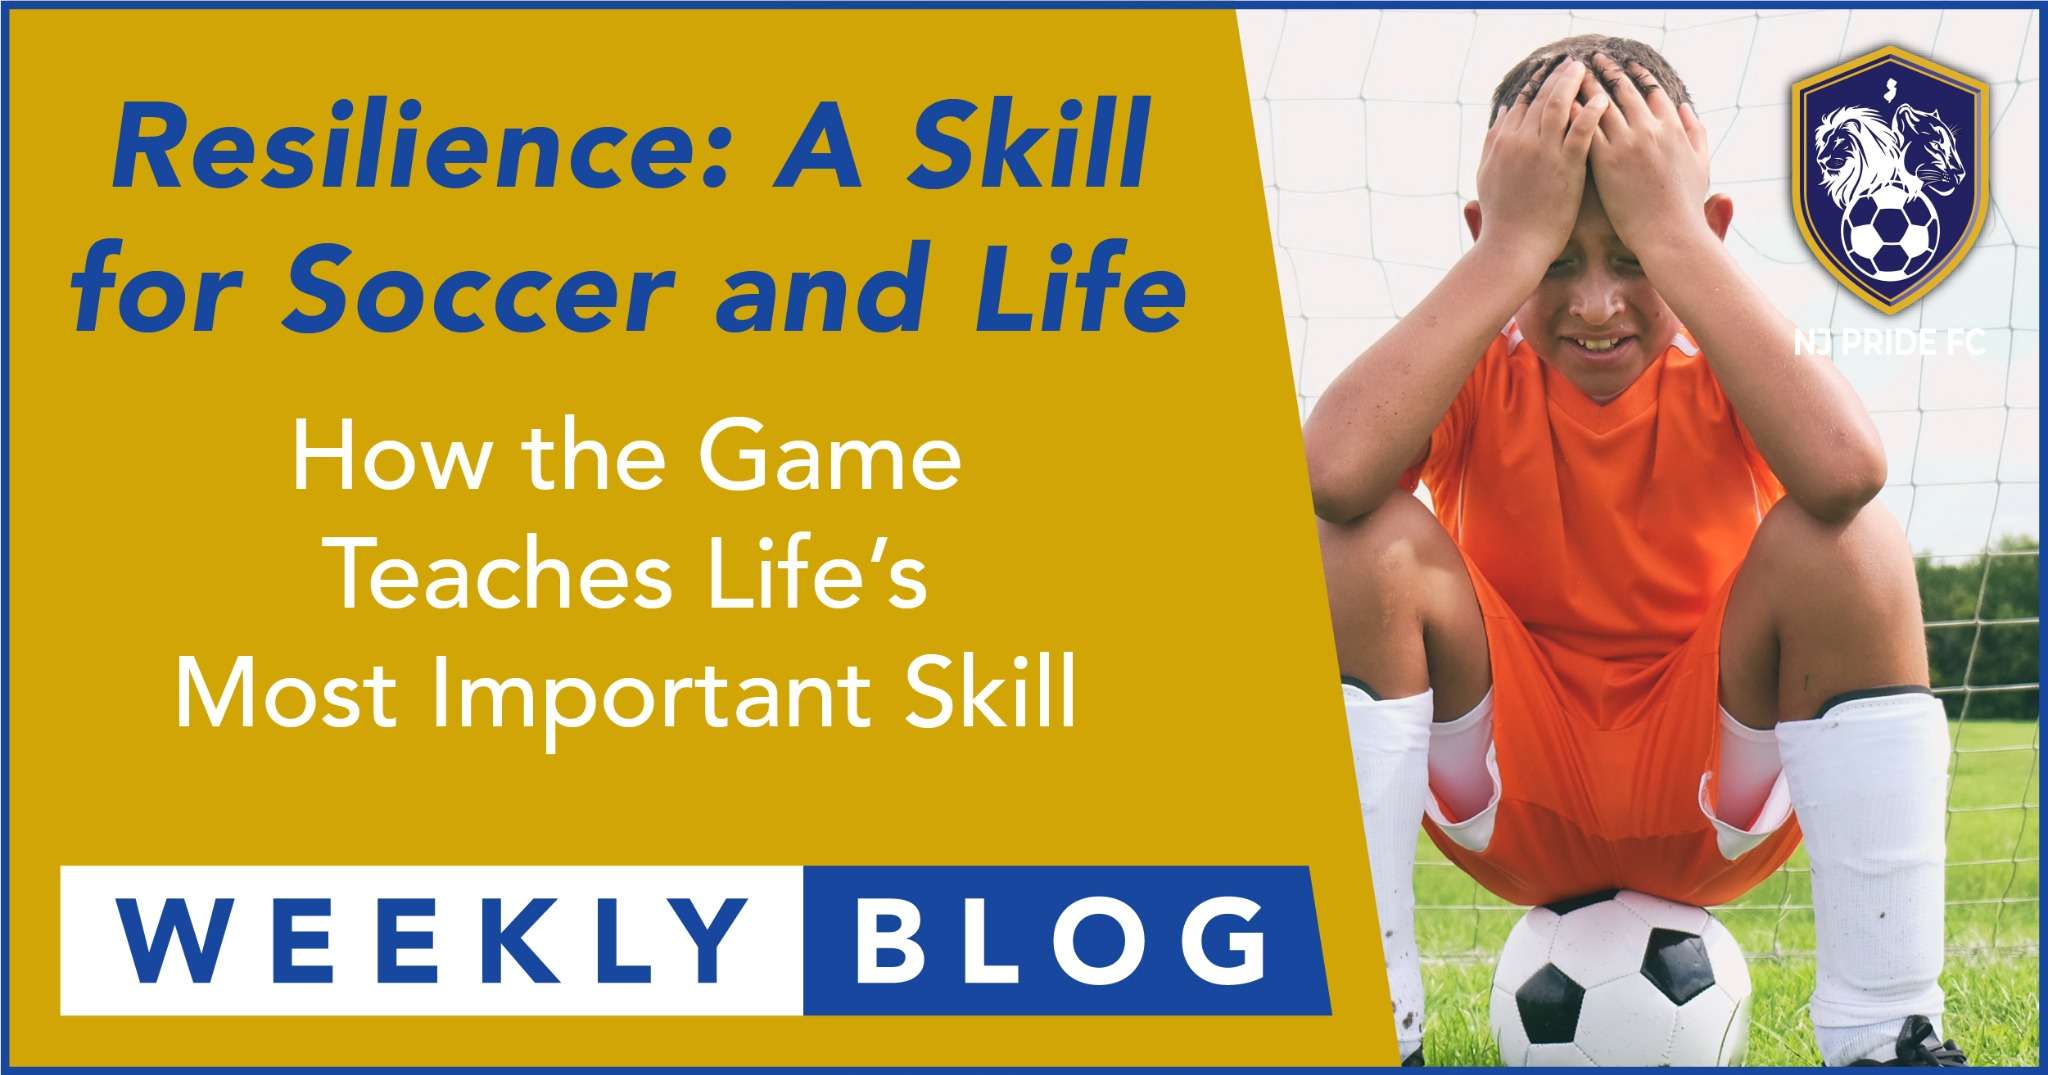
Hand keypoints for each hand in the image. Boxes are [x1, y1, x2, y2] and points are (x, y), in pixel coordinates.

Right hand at [1474, 57, 1608, 268]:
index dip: (1536, 84)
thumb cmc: (1502, 217)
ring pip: (1560, 106)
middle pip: (1542, 98)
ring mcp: (1544, 152)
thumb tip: (1504, 111)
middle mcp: (1522, 141)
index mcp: (1503, 142)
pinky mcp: (1566, 166)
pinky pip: (1581, 130)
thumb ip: (1492, 141)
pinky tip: (1602, 100)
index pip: (1521, 102)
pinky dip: (1592, 111)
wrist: (1513, 246)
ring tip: (1586, 72)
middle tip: (1573, 64)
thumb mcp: (1486, 174)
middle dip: (1558, 77)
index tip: (1549, 73)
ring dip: (1574, 84)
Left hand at [1584, 53, 1711, 256]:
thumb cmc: (1684, 205)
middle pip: (1624, 90)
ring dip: (1586, 86)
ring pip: (1601, 105)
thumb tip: (1686, 108)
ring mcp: (1626, 144)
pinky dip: (1574, 113)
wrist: (1669, 235)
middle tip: (1594, 59)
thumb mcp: (1701, 163)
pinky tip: (1562, 104)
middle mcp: (1649, 130)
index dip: (1638, 75)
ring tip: (1572, 75)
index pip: (1652, 91)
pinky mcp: (1605, 162)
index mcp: (1672, 128)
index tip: (1627, 64)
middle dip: (1608, 71)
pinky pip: (1584, 130)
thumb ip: (1696, 132)